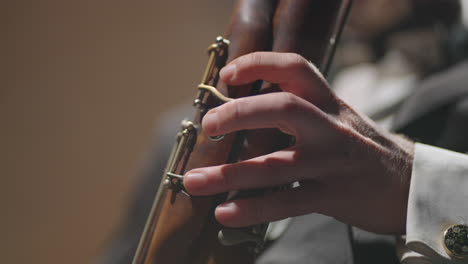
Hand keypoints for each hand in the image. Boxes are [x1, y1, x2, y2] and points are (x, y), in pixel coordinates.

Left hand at [184, 52, 414, 234]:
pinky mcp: (332, 196)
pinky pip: (286, 202)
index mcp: (328, 103)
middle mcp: (330, 128)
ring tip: (195, 182)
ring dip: (229, 174)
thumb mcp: (336, 119)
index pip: (295, 68)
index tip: (228, 74)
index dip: (259, 64)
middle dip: (240, 113)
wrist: (408, 184)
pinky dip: (252, 209)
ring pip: (275, 165)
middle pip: (283, 109)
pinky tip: (224, 213)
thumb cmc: (359, 148)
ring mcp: (330, 163)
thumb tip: (242, 120)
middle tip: (209, 124)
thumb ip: (298, 114)